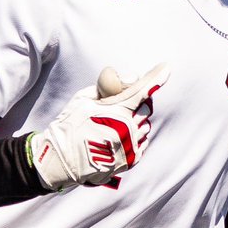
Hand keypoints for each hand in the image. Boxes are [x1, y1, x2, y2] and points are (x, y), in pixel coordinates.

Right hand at [28, 63, 168, 191]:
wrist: (62, 160)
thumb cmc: (70, 125)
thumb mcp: (83, 98)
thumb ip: (109, 87)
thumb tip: (133, 78)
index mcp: (116, 112)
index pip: (142, 91)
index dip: (155, 78)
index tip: (166, 68)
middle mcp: (127, 130)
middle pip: (145, 108)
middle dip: (137, 103)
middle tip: (121, 105)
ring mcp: (130, 146)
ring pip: (145, 126)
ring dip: (135, 121)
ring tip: (114, 126)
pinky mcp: (131, 160)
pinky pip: (143, 142)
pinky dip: (135, 136)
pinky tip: (118, 137)